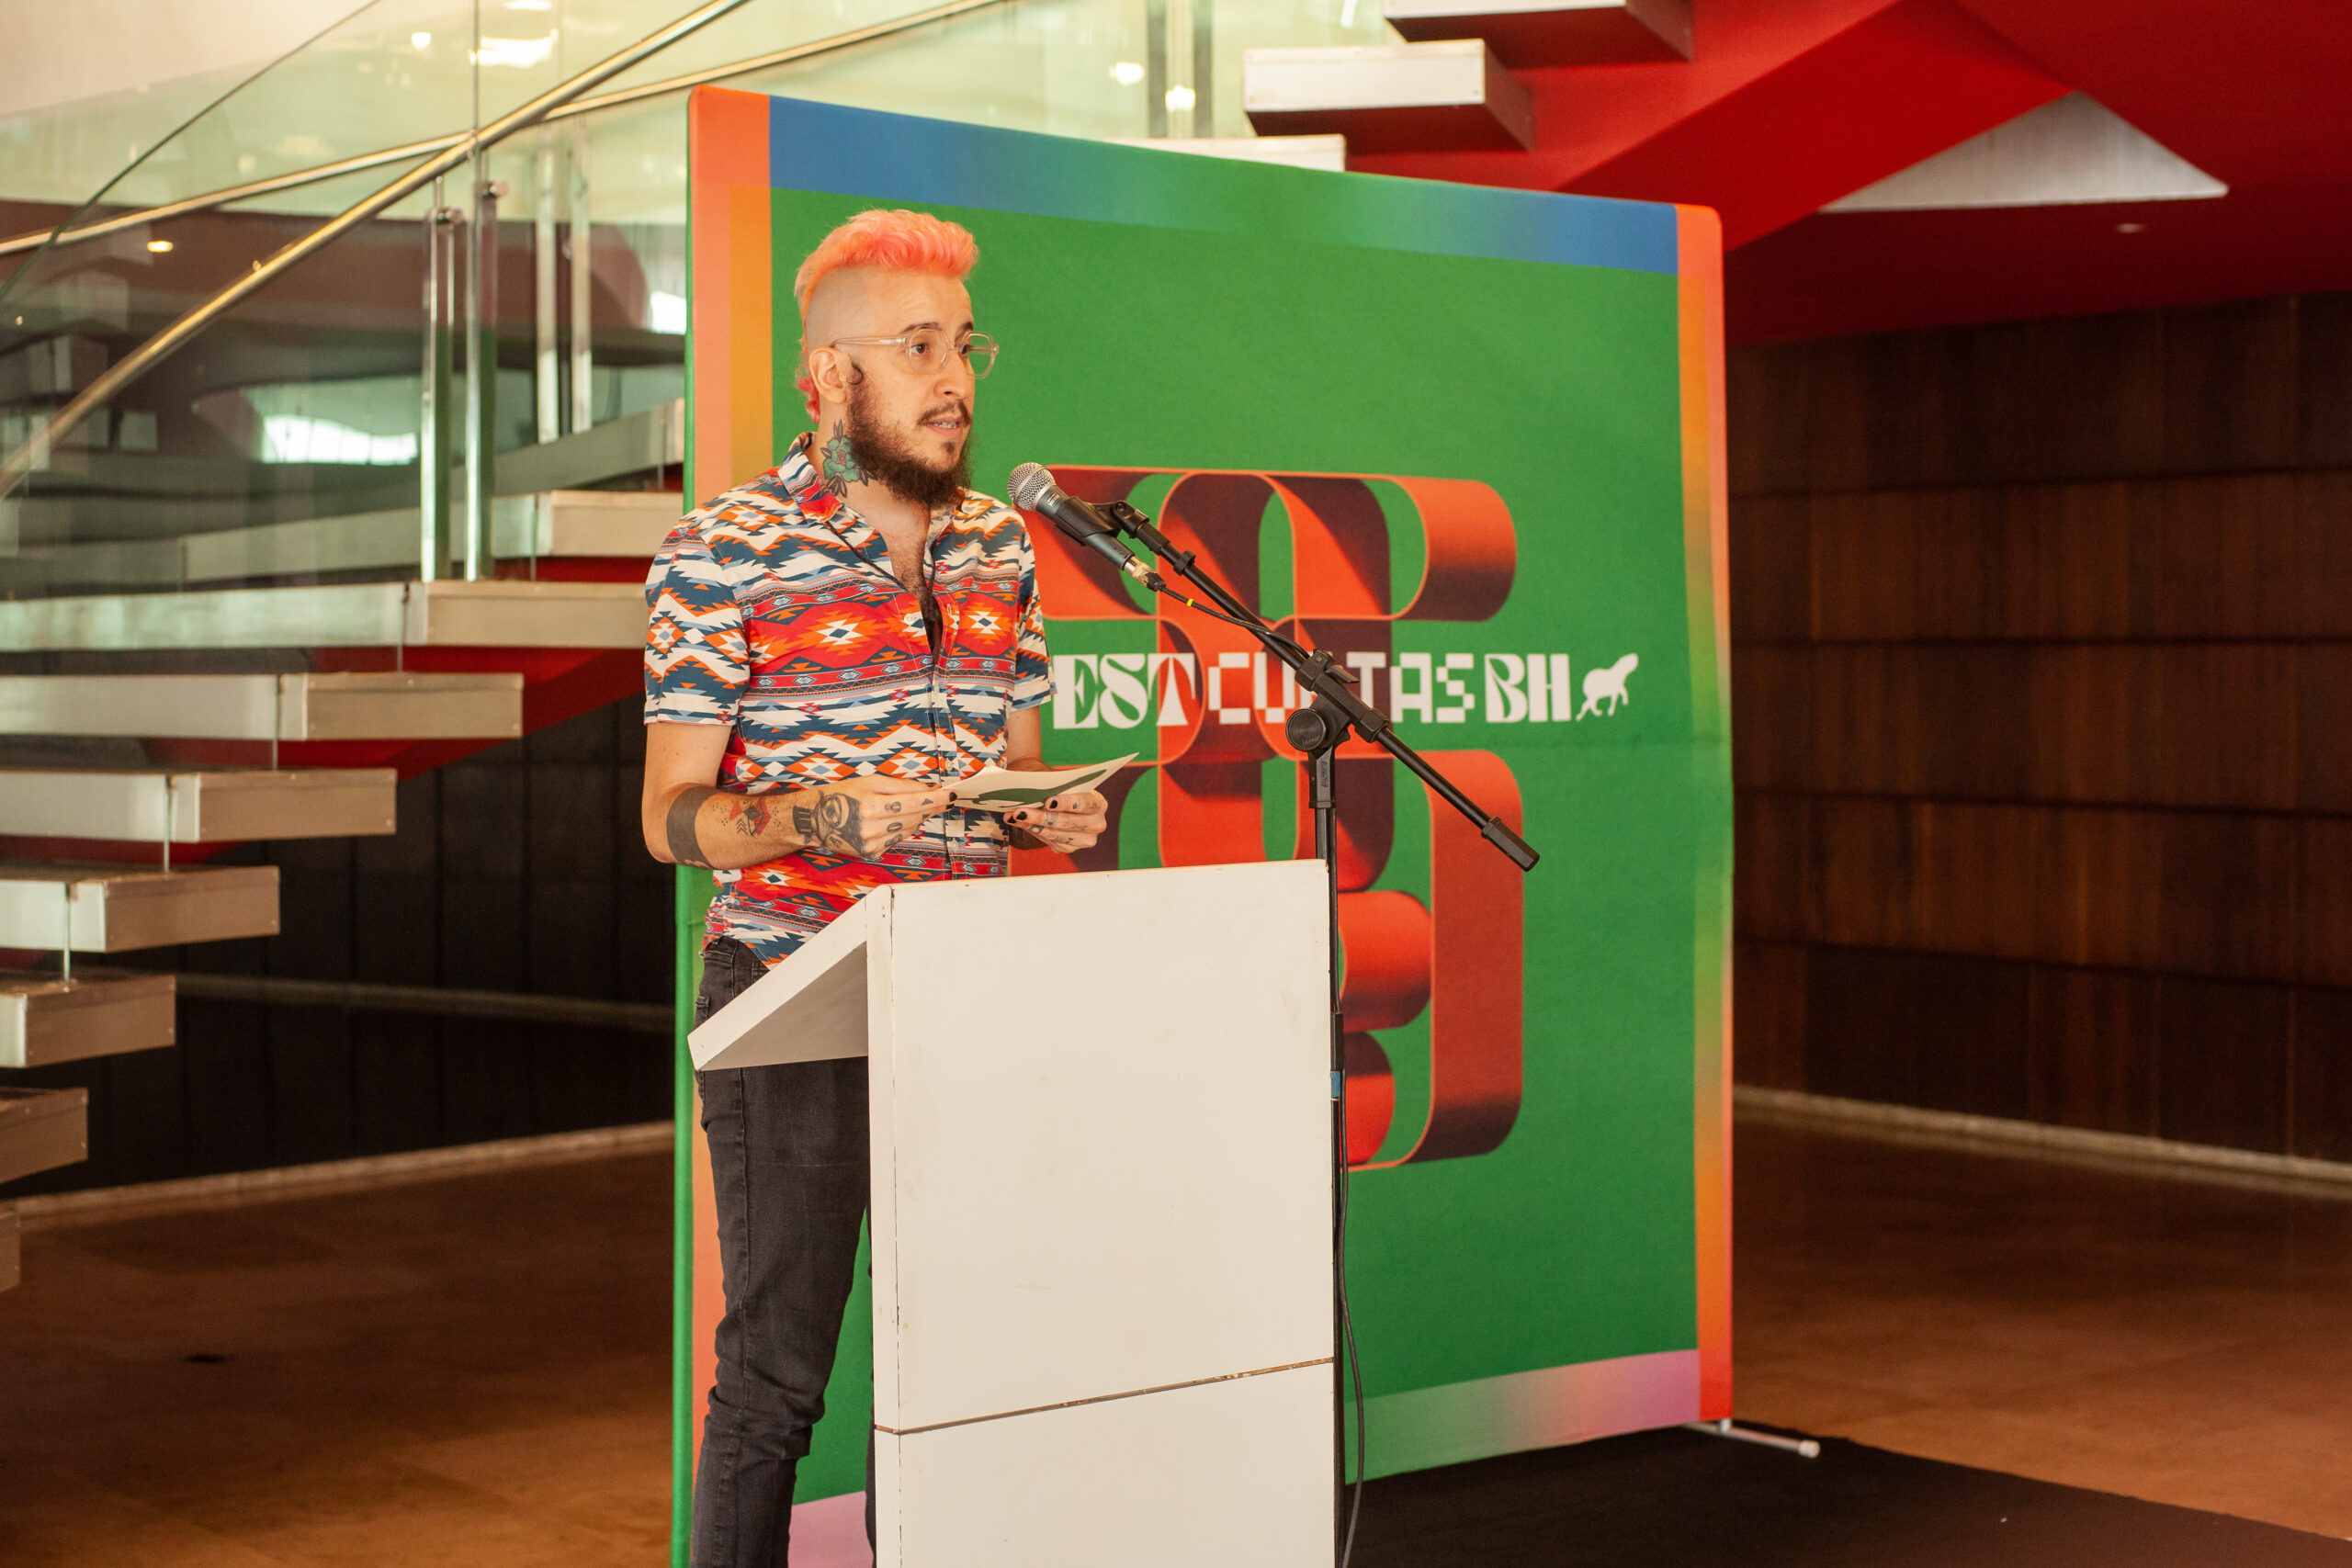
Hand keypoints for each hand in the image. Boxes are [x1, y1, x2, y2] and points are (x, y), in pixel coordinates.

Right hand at [791, 775, 957, 858]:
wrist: (815, 818)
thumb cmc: (842, 794)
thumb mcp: (870, 781)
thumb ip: (901, 786)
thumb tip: (929, 788)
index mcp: (871, 805)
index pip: (913, 803)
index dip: (935, 799)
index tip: (950, 795)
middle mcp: (871, 828)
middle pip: (914, 817)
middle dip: (931, 807)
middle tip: (944, 799)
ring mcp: (871, 844)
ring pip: (908, 830)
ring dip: (917, 818)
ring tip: (918, 806)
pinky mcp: (871, 853)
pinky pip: (897, 839)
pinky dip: (903, 829)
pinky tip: (897, 820)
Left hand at [1008, 788, 1107, 853]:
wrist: (1064, 804)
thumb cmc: (1064, 790)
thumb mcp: (1064, 784)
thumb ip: (1054, 786)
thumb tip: (1031, 788)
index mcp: (1099, 804)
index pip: (1084, 803)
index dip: (1066, 803)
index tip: (1048, 802)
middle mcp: (1096, 824)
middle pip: (1067, 822)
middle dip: (1040, 817)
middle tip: (1020, 811)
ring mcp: (1084, 840)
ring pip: (1055, 834)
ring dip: (1031, 825)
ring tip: (1013, 816)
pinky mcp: (1070, 848)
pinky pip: (1049, 841)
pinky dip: (1031, 831)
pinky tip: (1017, 822)